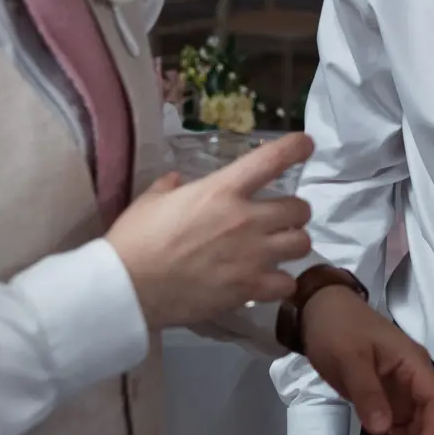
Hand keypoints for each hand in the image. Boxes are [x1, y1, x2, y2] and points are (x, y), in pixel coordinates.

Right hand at [109, 134, 313, 327]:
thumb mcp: (151, 200)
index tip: (305, 145)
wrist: (128, 288)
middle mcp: (246, 219)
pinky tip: (269, 281)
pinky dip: (282, 282)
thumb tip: (178, 181)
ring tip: (279, 249)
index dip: (295, 148)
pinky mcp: (250, 289)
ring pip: (302, 244)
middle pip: (299, 209)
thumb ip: (171, 186)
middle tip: (280, 218)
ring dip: (293, 244)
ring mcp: (252, 256)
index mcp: (221, 190)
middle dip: (294, 212)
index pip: (271, 160)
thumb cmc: (135, 239)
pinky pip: (287, 283)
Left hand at [298, 288, 433, 434]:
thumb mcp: (349, 358)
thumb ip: (367, 393)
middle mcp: (415, 381)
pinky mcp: (388, 401)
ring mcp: (403, 392)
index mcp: (415, 366)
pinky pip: (402, 430)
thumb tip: (384, 431)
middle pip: (431, 425)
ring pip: (418, 432)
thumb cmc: (338, 328)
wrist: (319, 310)